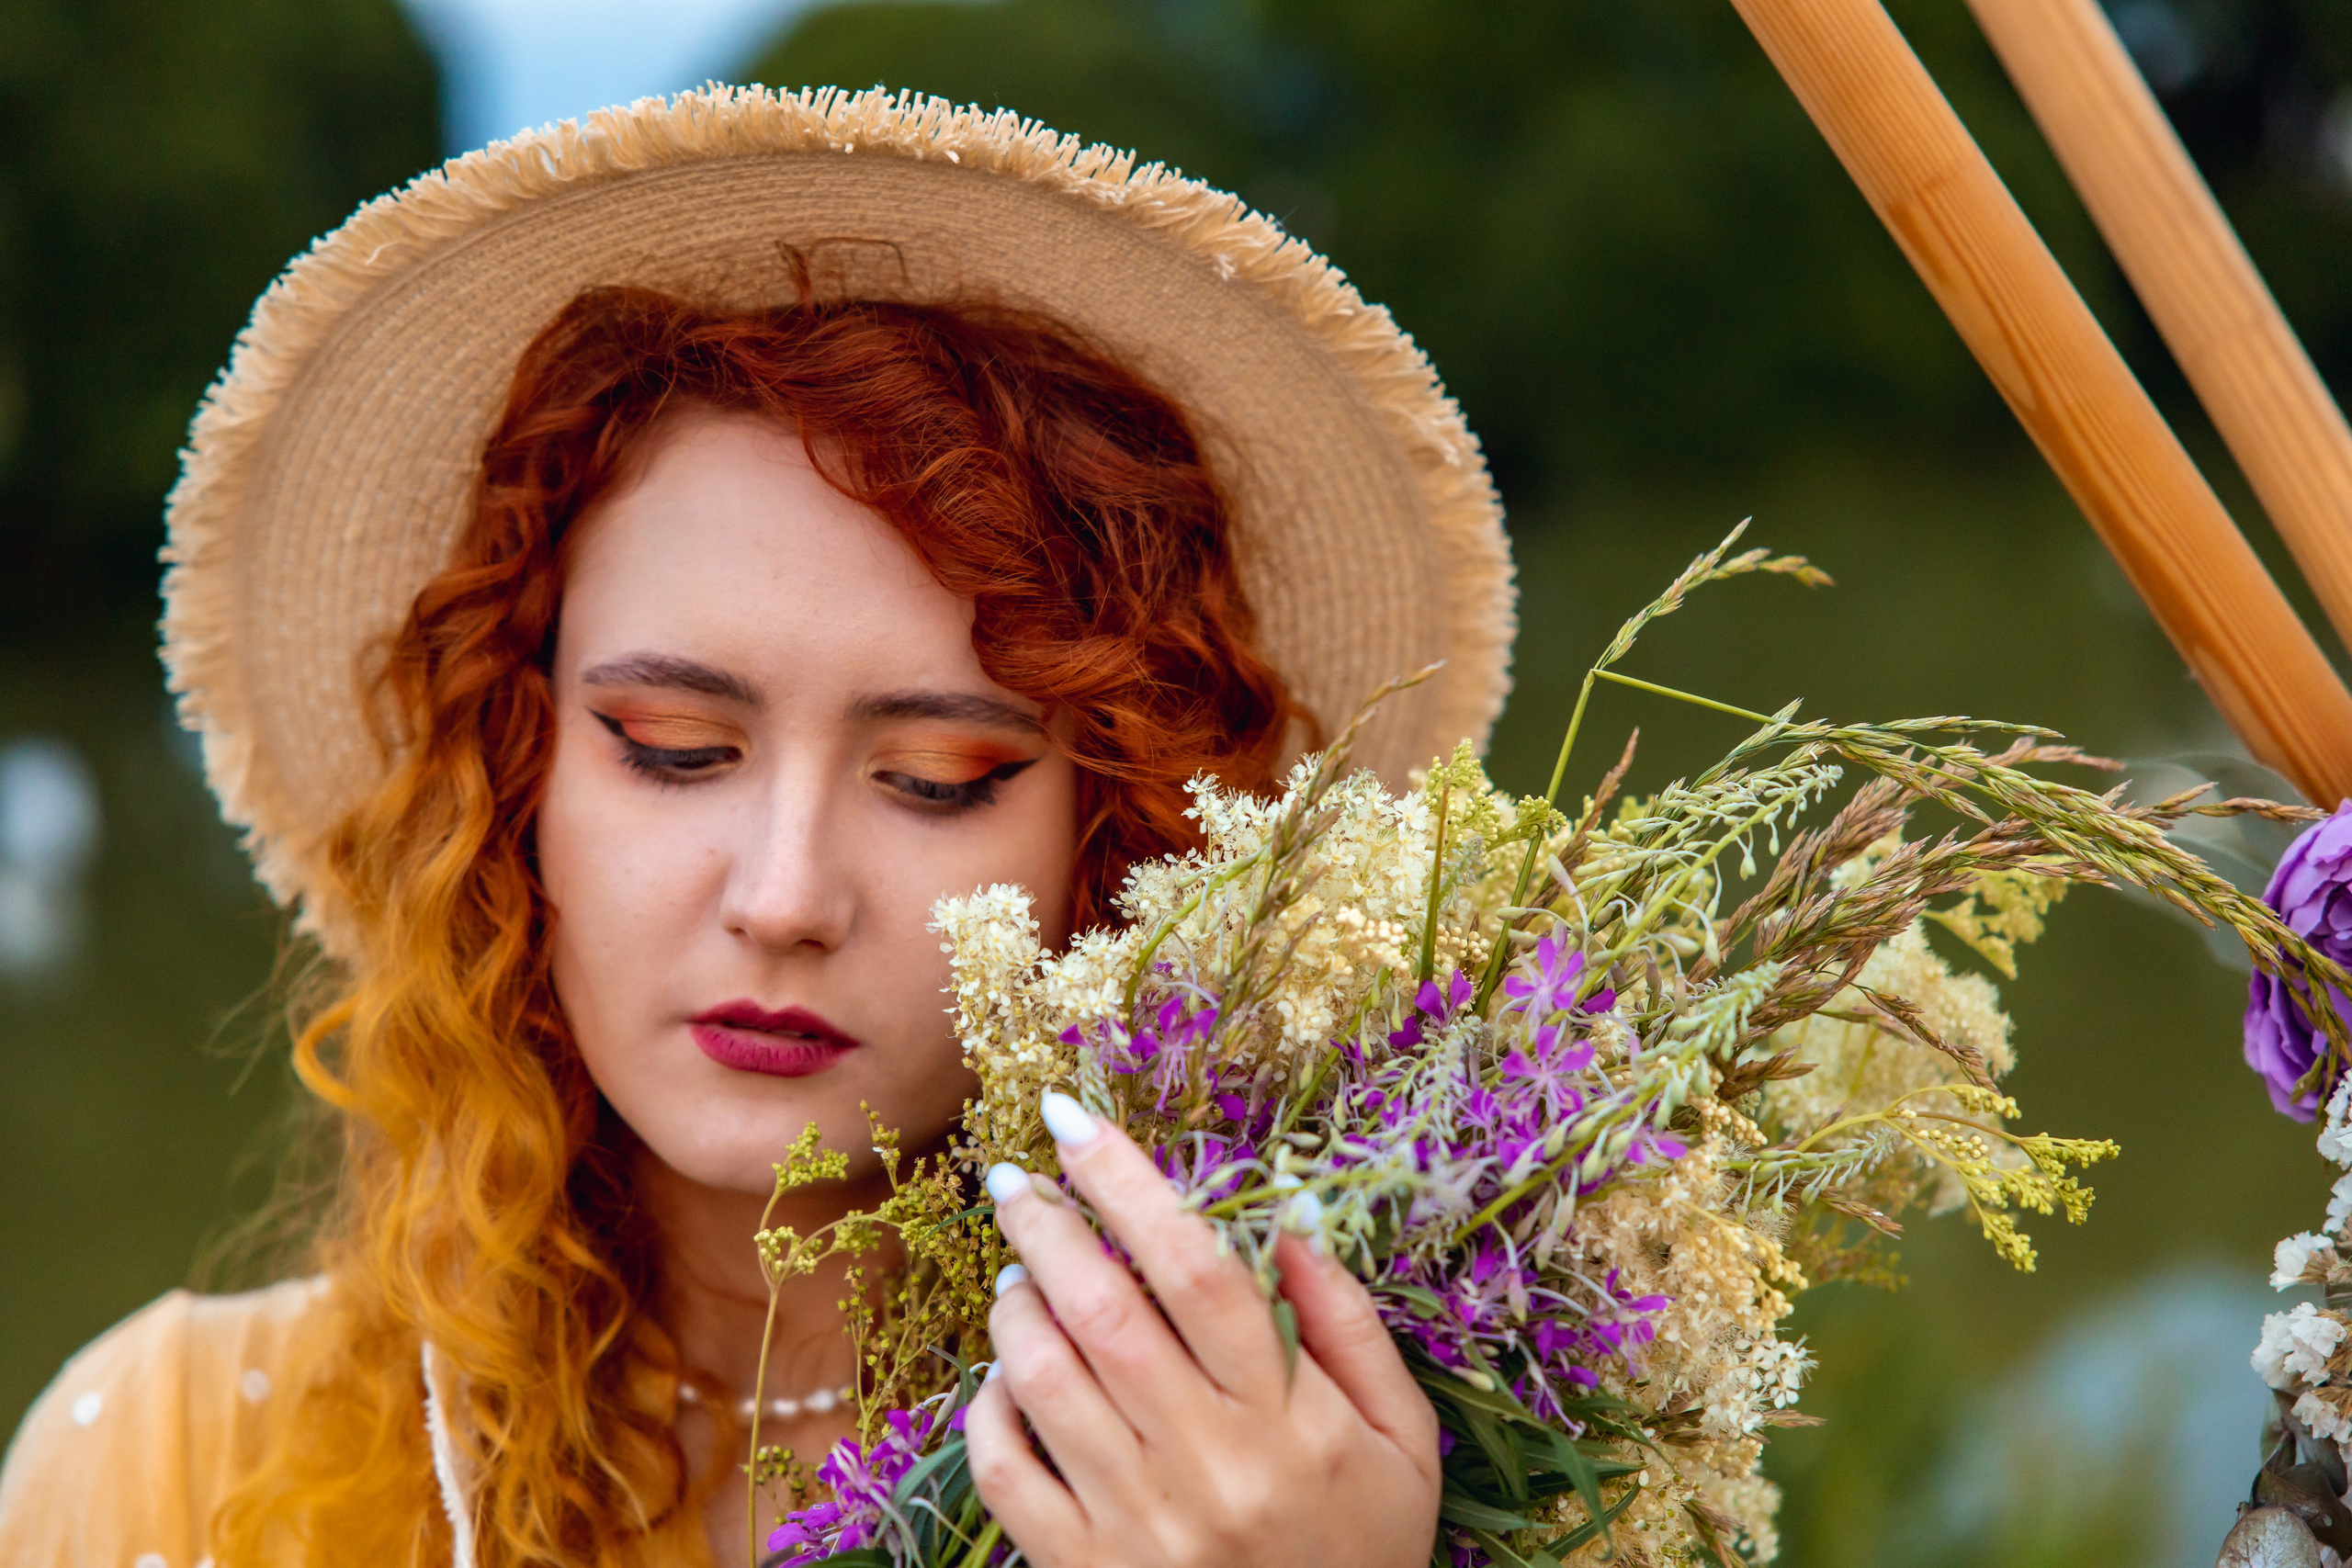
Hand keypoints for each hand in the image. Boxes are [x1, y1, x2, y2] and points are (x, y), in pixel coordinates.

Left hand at [965, 1092, 1441, 1567]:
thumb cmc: (1366, 1547)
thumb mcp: (1401, 1439)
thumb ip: (1347, 1325)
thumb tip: (1286, 1216)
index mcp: (1289, 1420)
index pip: (1196, 1269)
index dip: (1130, 1181)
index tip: (1076, 1119)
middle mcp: (1207, 1464)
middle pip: (1106, 1312)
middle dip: (1048, 1225)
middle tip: (1015, 1174)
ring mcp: (1137, 1524)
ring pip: (1045, 1381)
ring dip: (1017, 1307)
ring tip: (1017, 1272)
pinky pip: (1007, 1473)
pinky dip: (990, 1408)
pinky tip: (1007, 1374)